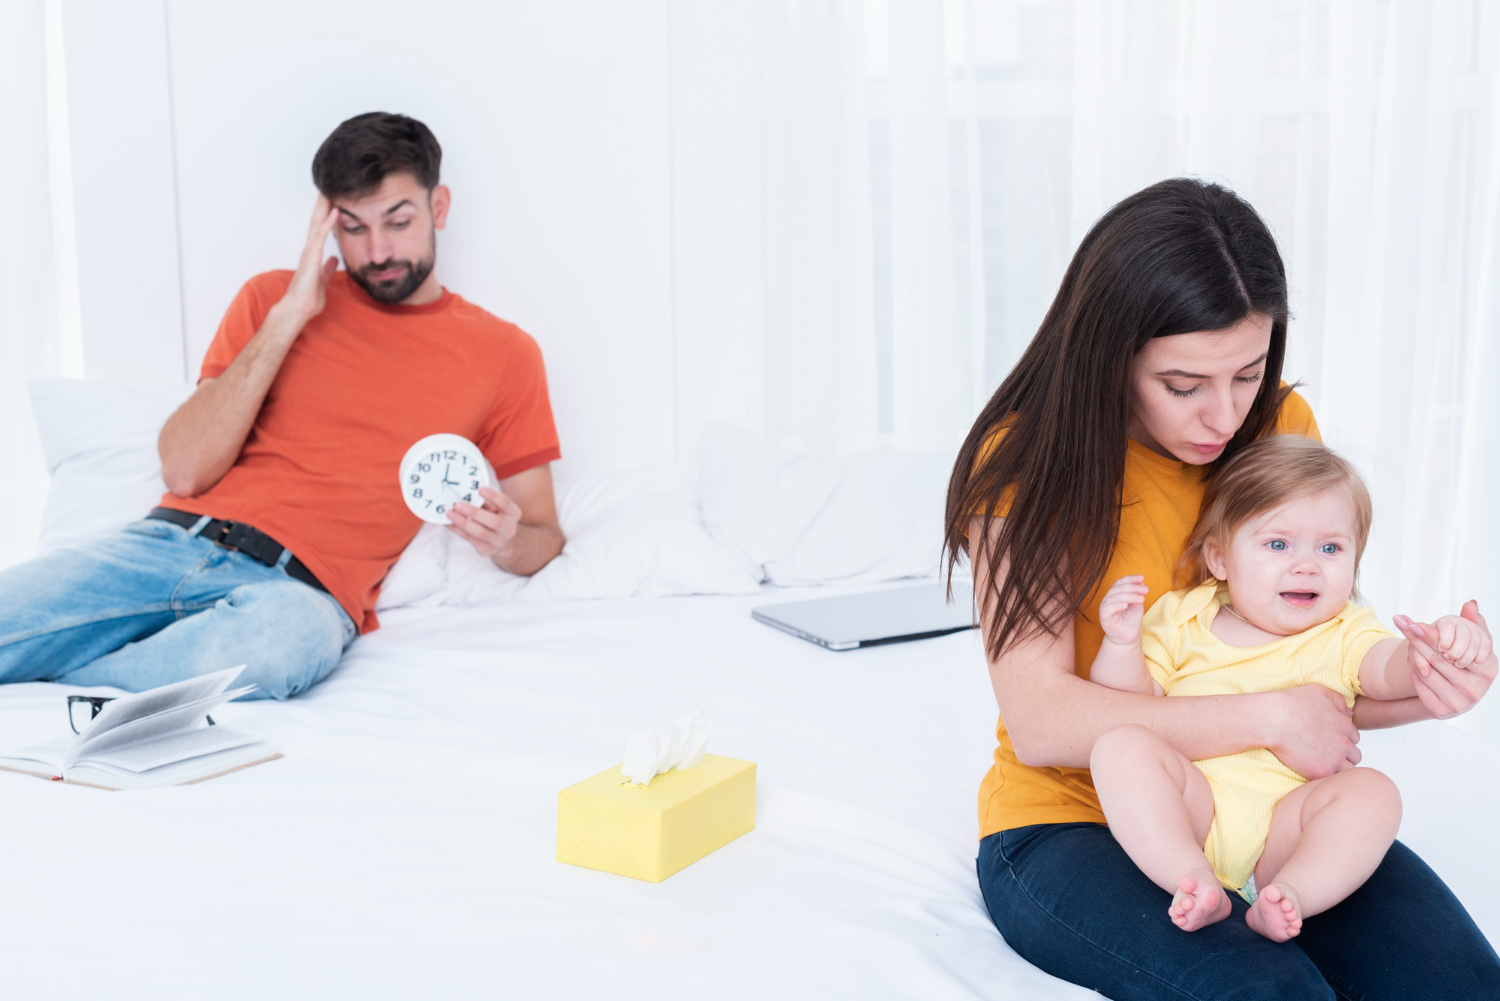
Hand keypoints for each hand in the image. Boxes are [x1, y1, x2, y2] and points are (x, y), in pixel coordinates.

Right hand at [273, 195, 339, 328]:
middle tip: (328, 186)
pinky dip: (328, 222)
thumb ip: (326, 268)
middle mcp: (309, 249)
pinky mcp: (311, 257)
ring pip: (317, 223)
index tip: (331, 199)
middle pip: (316, 221)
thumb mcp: (322, 279)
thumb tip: (332, 259)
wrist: (298, 309)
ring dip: (324, 206)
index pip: (319, 228)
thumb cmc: (308, 298)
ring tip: (330, 190)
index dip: (325, 214)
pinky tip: (335, 211)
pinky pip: (320, 235)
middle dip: (322, 204)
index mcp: (313, 254)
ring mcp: (309, 252)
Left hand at [447, 486, 521, 560]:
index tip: (480, 490)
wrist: (503, 541)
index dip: (493, 496)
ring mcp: (499, 541)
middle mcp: (509, 528)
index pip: (505, 504)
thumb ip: (485, 501)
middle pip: (494, 522)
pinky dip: (457, 530)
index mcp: (513, 513)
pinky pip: (470, 539)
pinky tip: (448, 523)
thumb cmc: (496, 517)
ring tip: (450, 514)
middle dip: (474, 513)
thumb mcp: (497, 508)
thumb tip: (466, 494)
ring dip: (463, 523)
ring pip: (480, 533)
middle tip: (458, 505)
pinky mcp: (487, 549)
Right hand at [1099, 575, 1147, 646]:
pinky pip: (1108, 608)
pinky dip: (1117, 605)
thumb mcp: (1137, 604)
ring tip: (1142, 599)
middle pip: (1118, 588)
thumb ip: (1137, 593)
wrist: (1128, 637)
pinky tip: (1126, 605)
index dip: (1130, 578)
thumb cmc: (1131, 620)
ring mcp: (1105, 606)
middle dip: (1133, 587)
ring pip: (1114, 597)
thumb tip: (1141, 581)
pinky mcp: (1104, 616)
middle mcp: (1108, 598)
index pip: (1120, 582)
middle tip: (1145, 590)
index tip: (1142, 578)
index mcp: (1115, 593)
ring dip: (1129, 596)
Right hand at [1265, 684, 1359, 778]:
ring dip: (1337, 766)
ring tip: (1319, 762)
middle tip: (1325, 752)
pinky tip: (1312, 768)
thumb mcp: (1319, 691)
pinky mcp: (1322, 772)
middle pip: (1354, 755)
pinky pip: (1331, 778)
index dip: (1341, 738)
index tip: (1329, 739)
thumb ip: (1338, 701)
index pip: (1354, 737)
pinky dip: (1324, 774)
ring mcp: (1335, 759)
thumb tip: (1349, 713)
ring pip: (1347, 770)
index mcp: (1345, 725)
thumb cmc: (1291, 703)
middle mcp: (1344, 743)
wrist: (1273, 720)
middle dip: (1343, 754)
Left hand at [1394, 601, 1497, 718]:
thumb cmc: (1464, 664)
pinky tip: (1412, 662)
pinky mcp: (1442, 711)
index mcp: (1488, 670)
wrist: (1455, 694)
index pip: (1455, 648)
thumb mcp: (1472, 643)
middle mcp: (1477, 689)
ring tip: (1408, 644)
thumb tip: (1471, 603)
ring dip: (1414, 656)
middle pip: (1438, 659)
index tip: (1414, 624)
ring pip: (1427, 671)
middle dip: (1418, 640)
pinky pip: (1420, 685)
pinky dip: (1413, 672)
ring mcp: (1460, 703)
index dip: (1433, 635)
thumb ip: (1472, 623)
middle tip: (1402, 625)